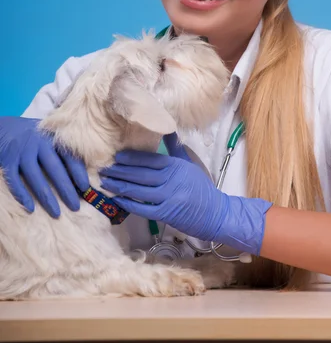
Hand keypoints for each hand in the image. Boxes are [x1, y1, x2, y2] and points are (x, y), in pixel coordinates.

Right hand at [0, 116, 89, 216]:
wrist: (5, 127)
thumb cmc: (34, 135)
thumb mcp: (50, 135)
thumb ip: (63, 148)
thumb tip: (86, 168)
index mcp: (52, 137)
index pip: (69, 155)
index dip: (78, 171)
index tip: (85, 187)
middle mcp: (38, 143)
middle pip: (54, 168)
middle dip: (66, 189)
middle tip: (75, 206)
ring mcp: (22, 152)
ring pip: (35, 177)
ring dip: (46, 197)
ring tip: (57, 213)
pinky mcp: (8, 160)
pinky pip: (14, 180)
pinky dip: (22, 195)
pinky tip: (31, 208)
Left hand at [100, 133, 272, 255]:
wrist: (214, 213)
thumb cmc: (200, 187)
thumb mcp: (188, 164)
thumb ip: (175, 147)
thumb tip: (166, 128)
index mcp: (175, 166)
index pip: (150, 160)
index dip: (131, 158)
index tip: (116, 156)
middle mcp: (170, 180)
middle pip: (140, 174)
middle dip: (120, 171)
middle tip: (103, 168)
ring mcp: (168, 198)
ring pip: (138, 190)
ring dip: (119, 186)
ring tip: (104, 182)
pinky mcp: (166, 214)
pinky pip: (142, 208)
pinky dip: (128, 203)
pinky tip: (116, 199)